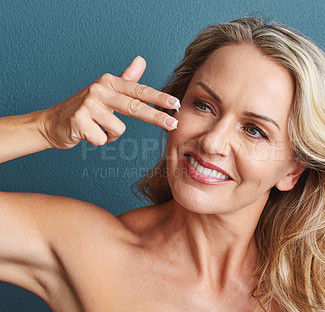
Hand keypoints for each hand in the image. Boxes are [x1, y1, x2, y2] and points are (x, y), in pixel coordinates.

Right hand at [38, 56, 179, 148]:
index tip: (175, 104)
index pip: (139, 90)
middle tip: (173, 125)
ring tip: (98, 128)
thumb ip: (126, 79)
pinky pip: (103, 139)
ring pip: (118, 128)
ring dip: (111, 134)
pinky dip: (99, 141)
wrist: (53, 123)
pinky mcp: (79, 120)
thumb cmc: (85, 108)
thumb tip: (141, 60)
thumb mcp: (106, 91)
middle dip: (156, 117)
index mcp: (109, 82)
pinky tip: (88, 133)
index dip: (158, 98)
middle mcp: (99, 89)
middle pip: (134, 107)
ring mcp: (88, 104)